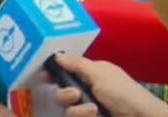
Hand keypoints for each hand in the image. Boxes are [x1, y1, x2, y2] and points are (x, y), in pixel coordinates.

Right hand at [52, 55, 167, 116]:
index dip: (54, 72)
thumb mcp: (100, 73)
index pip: (67, 70)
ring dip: (77, 109)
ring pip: (66, 108)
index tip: (44, 76)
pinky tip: (95, 115)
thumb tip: (56, 55)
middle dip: (65, 94)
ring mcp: (88, 108)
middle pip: (62, 91)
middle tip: (76, 95)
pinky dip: (82, 116)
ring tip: (93, 111)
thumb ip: (76, 64)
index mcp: (92, 73)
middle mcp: (88, 90)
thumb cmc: (123, 93)